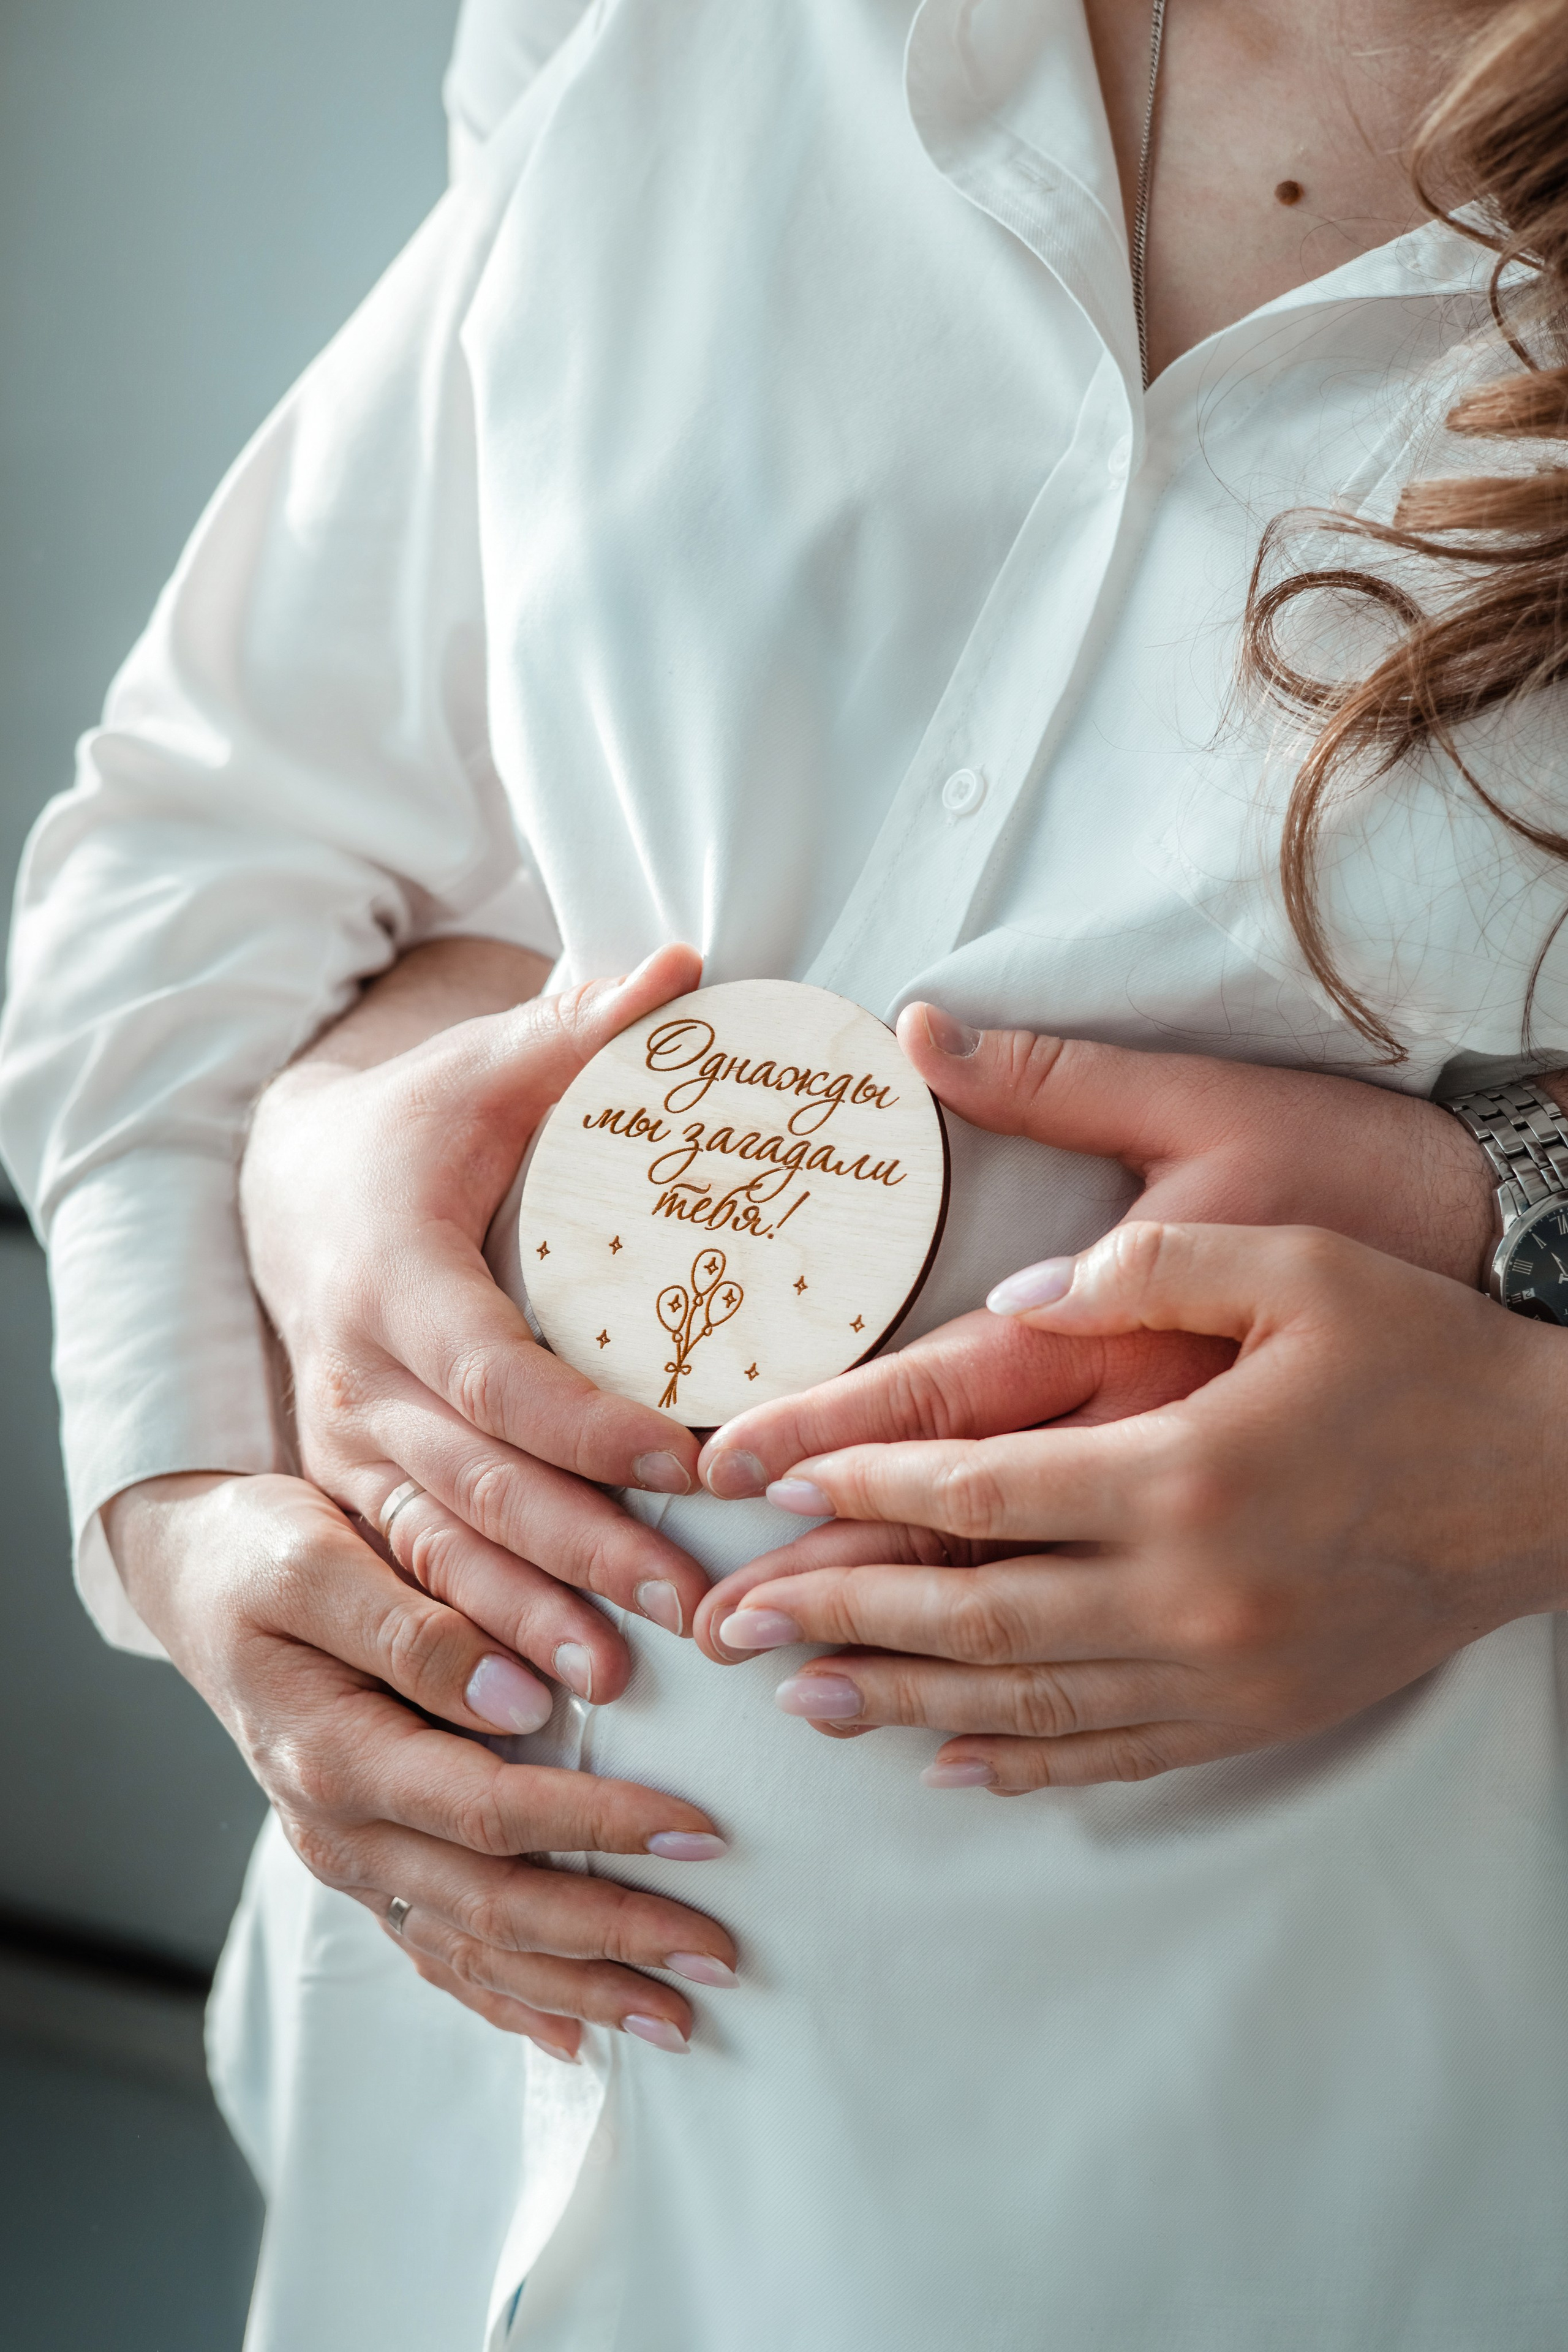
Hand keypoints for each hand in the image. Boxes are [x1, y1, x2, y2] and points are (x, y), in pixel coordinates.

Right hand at [106, 1473, 735, 2055]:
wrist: (196, 1578)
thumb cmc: (263, 1554)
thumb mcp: (317, 1564)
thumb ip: (416, 1634)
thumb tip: (521, 1697)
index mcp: (336, 1756)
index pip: (490, 1812)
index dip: (598, 1826)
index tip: (702, 1830)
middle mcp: (341, 1830)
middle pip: (492, 1907)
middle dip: (614, 1938)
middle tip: (722, 1957)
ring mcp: (350, 1859)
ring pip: (472, 1950)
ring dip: (579, 1990)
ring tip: (680, 2018)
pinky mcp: (362, 1864)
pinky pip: (436, 1953)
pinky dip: (507, 1999)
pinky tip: (576, 2035)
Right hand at [242, 942, 713, 1704]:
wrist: (292, 1180)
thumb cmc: (413, 1126)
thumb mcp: (482, 1067)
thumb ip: (580, 1032)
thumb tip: (688, 967)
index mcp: (394, 1277)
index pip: (496, 1375)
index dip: (590, 1426)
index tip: (690, 1461)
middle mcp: (357, 1373)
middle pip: (477, 1484)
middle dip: (584, 1553)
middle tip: (691, 1609)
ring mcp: (343, 1440)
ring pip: (436, 1547)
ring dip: (529, 1618)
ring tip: (622, 1683)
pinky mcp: (349, 1480)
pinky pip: (410, 1568)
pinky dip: (473, 1630)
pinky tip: (543, 1690)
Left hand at [704, 1222, 1567, 1789]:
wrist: (1558, 1477)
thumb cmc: (1422, 1353)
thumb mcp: (1293, 1263)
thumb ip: (1140, 1271)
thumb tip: (1010, 1299)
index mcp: (1183, 1469)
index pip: (977, 1490)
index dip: (860, 1490)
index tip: (771, 1489)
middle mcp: (1191, 1590)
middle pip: (973, 1614)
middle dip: (839, 1617)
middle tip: (734, 1626)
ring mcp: (1225, 1670)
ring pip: (1029, 1700)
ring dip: (904, 1702)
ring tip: (804, 1701)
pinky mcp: (1261, 1713)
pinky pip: (1117, 1753)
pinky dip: (1025, 1762)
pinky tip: (952, 1762)